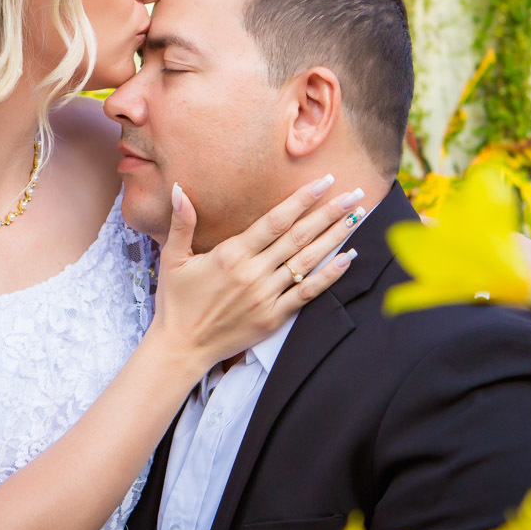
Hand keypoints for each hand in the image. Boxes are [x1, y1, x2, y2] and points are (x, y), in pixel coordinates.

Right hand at [148, 176, 364, 372]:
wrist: (180, 348)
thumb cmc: (176, 301)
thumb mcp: (173, 258)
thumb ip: (182, 222)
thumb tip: (179, 189)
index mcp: (231, 254)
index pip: (275, 220)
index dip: (301, 199)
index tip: (323, 181)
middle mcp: (253, 273)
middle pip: (298, 236)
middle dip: (328, 213)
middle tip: (353, 193)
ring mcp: (266, 296)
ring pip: (307, 261)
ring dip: (335, 237)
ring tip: (357, 217)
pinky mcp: (273, 317)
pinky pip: (306, 293)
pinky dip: (329, 276)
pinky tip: (348, 258)